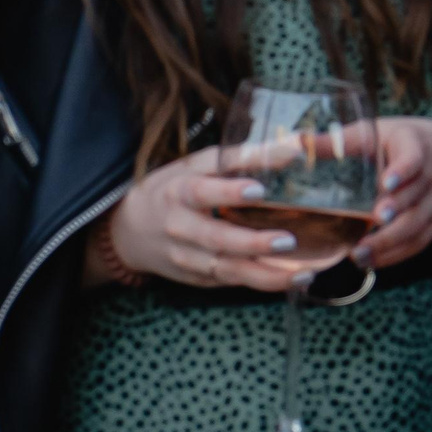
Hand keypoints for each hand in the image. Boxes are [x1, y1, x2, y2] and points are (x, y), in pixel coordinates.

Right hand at [95, 145, 301, 291]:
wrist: (128, 231)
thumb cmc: (171, 188)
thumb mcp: (195, 165)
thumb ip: (239, 157)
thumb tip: (291, 148)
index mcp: (179, 193)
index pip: (203, 192)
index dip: (228, 192)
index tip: (258, 190)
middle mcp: (181, 228)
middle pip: (217, 239)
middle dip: (253, 243)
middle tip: (288, 241)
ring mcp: (187, 258)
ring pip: (226, 270)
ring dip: (266, 276)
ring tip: (302, 274)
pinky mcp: (197, 278)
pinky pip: (230, 282)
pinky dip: (259, 283)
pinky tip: (290, 280)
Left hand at [353, 116, 431, 269]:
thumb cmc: (407, 142)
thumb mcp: (380, 131)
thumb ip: (343, 140)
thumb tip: (300, 142)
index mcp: (419, 146)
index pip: (415, 157)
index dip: (403, 170)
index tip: (388, 181)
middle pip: (416, 199)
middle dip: (394, 214)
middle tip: (372, 222)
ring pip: (418, 226)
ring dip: (389, 243)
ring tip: (360, 254)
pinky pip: (419, 243)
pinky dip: (395, 255)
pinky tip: (371, 262)